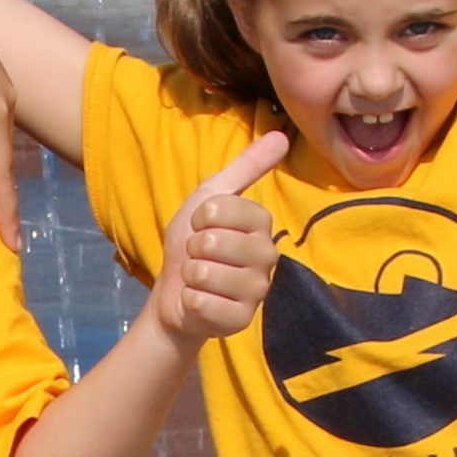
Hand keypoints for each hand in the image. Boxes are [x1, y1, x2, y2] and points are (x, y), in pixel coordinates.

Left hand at [0, 0, 19, 251]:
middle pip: (3, 173)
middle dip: (6, 213)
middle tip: (12, 248)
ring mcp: (5, 96)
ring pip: (8, 155)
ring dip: (8, 190)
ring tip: (11, 222)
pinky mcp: (4, 86)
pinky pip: (7, 134)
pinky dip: (4, 162)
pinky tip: (1, 178)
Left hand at [153, 134, 286, 348]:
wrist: (175, 294)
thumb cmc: (193, 244)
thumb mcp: (211, 199)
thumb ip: (245, 168)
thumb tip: (281, 135)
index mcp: (261, 224)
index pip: (221, 209)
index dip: (199, 217)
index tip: (201, 226)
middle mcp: (267, 256)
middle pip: (212, 241)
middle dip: (191, 249)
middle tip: (198, 256)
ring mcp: (256, 292)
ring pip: (205, 273)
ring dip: (189, 276)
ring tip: (198, 279)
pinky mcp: (241, 320)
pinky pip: (202, 303)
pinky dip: (189, 301)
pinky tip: (199, 302)